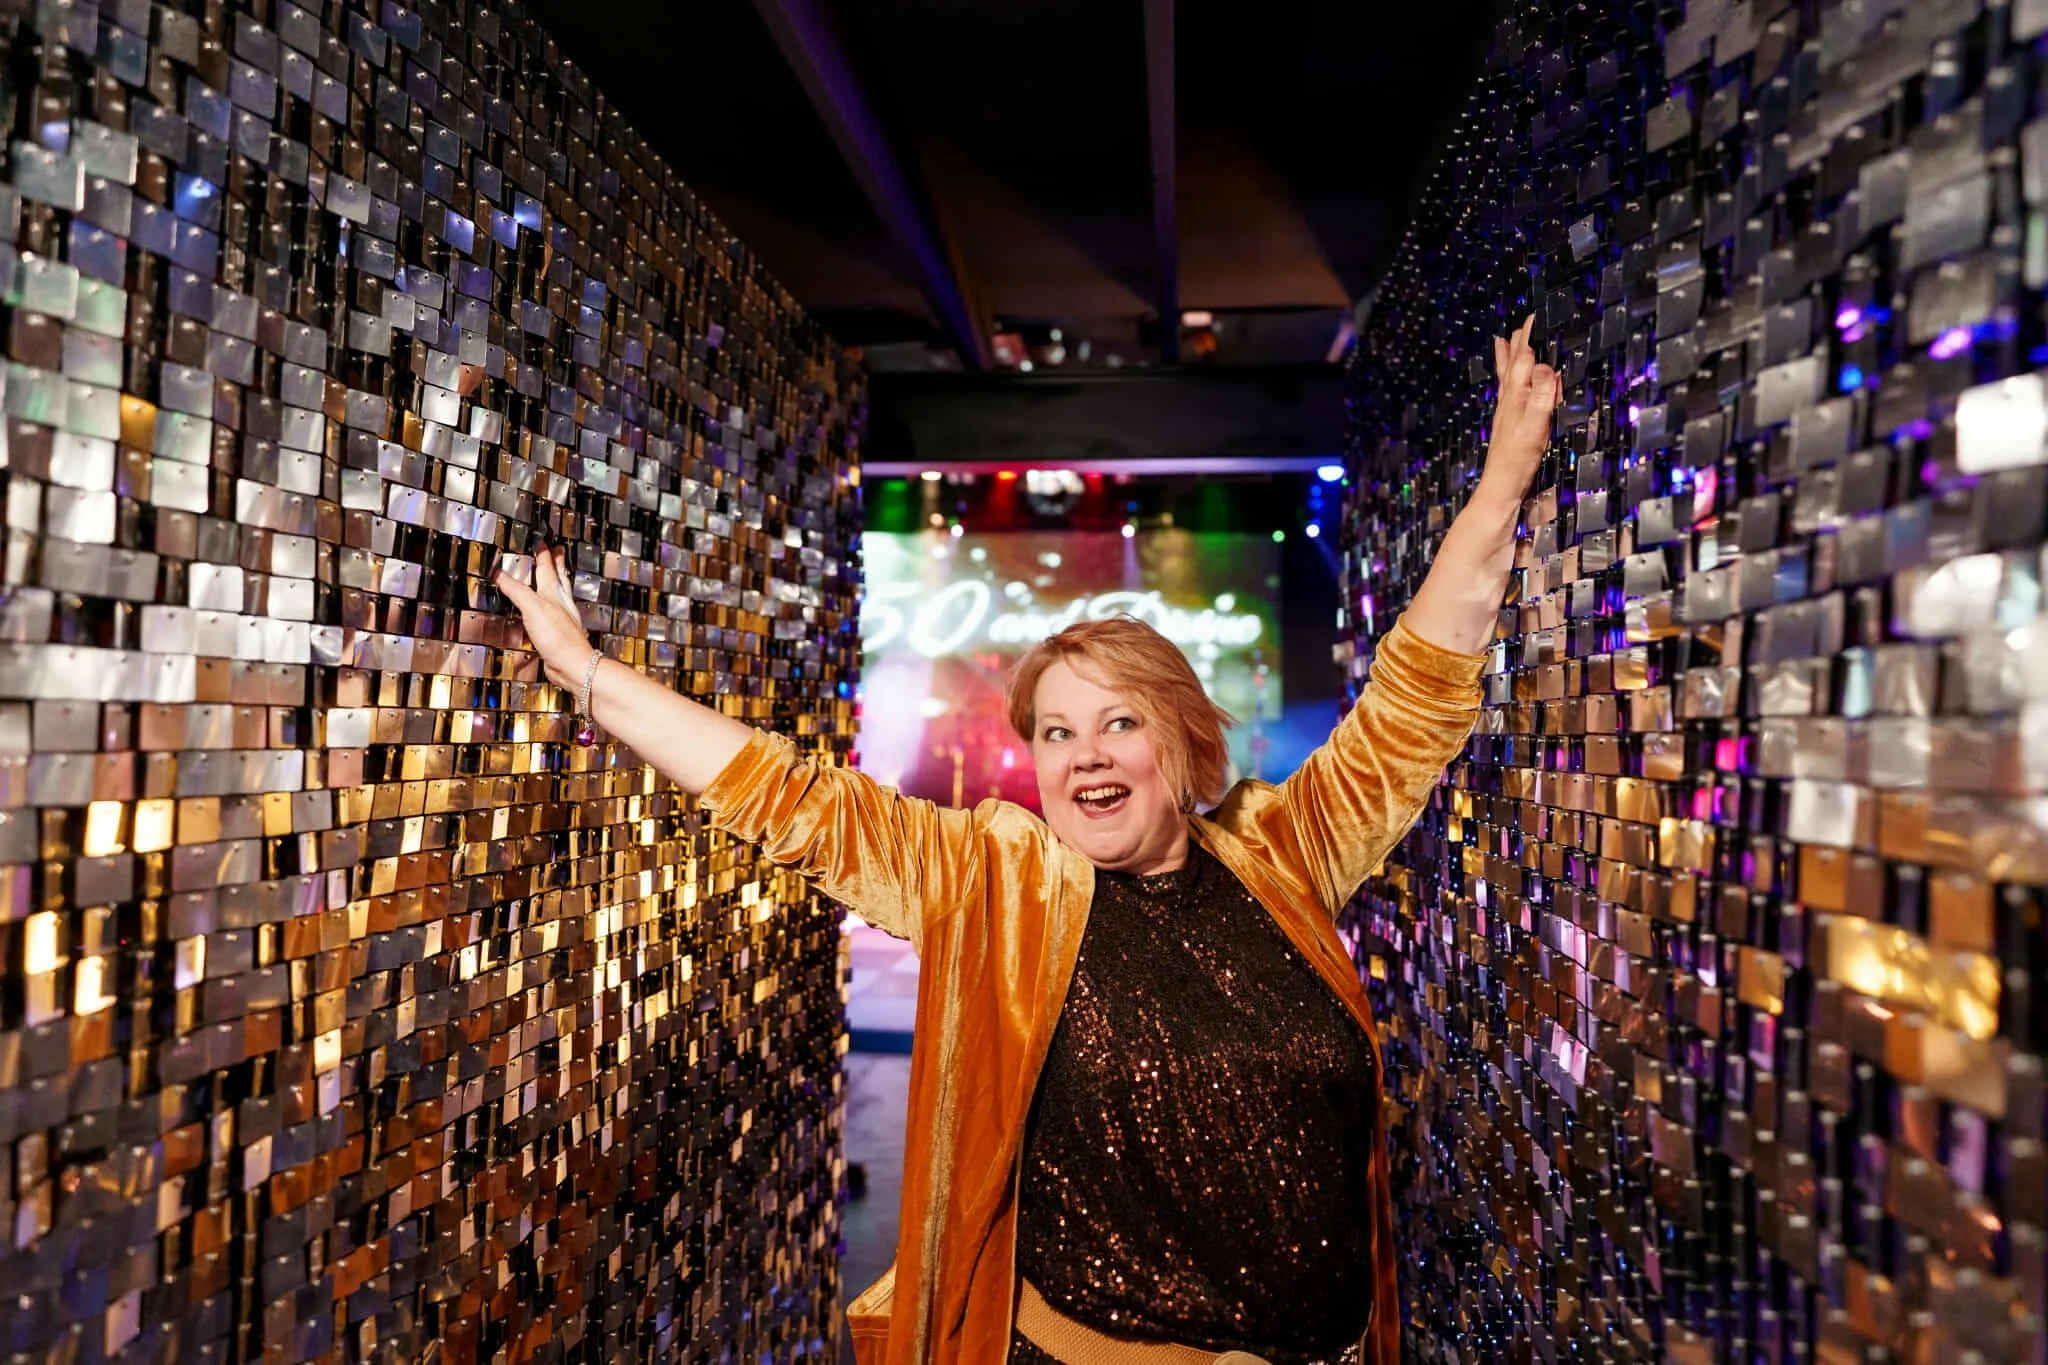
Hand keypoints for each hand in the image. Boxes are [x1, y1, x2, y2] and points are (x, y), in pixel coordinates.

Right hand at [495, 546, 596, 689]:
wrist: (573, 666)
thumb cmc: (559, 638)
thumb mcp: (533, 608)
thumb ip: (516, 590)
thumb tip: (500, 574)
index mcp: (554, 594)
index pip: (547, 568)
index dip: (543, 554)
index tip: (541, 542)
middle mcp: (559, 604)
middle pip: (557, 578)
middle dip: (555, 564)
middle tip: (557, 550)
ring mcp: (559, 619)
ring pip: (555, 595)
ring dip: (553, 583)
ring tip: (553, 575)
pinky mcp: (555, 635)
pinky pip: (548, 616)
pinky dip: (544, 609)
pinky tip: (543, 612)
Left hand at [1481, 313, 1560, 501]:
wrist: (1501, 488)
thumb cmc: (1518, 459)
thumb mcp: (1535, 425)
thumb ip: (1541, 395)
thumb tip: (1545, 365)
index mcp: (1516, 396)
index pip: (1522, 359)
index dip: (1528, 338)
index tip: (1533, 317)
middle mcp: (1509, 400)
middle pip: (1512, 365)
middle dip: (1517, 344)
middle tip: (1520, 325)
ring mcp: (1507, 412)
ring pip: (1507, 377)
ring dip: (1507, 358)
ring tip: (1502, 342)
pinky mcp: (1509, 424)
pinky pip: (1509, 393)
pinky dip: (1510, 380)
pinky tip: (1509, 386)